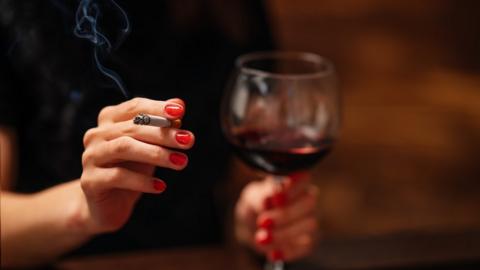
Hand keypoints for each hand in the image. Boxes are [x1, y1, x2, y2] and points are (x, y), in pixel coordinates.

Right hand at [79, 97, 193, 233]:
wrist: (108, 205)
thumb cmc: (131, 169)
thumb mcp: (150, 146)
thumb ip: (162, 126)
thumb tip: (179, 105)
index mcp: (109, 119)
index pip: (135, 107)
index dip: (157, 108)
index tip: (180, 111)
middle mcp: (96, 134)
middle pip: (132, 127)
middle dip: (163, 133)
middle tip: (188, 140)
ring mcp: (90, 156)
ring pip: (124, 147)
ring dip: (156, 154)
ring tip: (181, 162)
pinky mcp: (90, 181)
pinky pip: (118, 176)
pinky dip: (143, 181)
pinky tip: (160, 186)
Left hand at [235, 173, 318, 261]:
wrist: (252, 227)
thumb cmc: (255, 205)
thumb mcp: (251, 197)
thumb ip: (260, 196)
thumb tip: (269, 200)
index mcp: (294, 181)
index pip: (303, 177)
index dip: (293, 186)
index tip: (276, 197)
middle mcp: (307, 199)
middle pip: (309, 203)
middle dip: (285, 214)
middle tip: (262, 222)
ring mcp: (311, 220)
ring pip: (310, 225)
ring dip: (284, 234)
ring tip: (261, 238)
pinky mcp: (310, 241)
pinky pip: (306, 247)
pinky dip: (288, 251)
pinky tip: (272, 253)